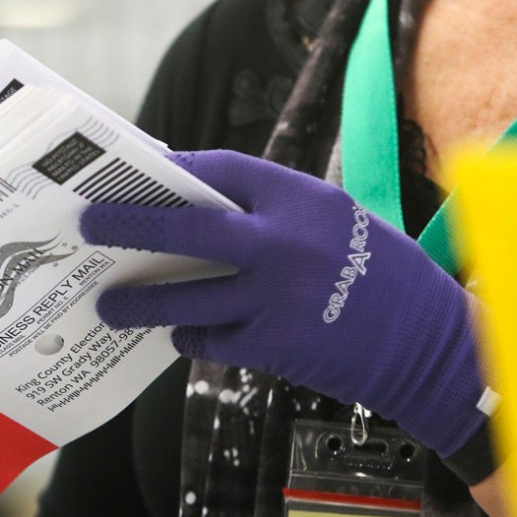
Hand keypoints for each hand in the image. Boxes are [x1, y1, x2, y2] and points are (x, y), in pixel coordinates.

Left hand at [80, 149, 488, 459]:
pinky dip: (189, 334)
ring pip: (186, 298)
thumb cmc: (380, 274)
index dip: (174, 170)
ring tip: (107, 305)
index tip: (137, 173)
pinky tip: (180, 331)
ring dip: (141, 302)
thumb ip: (273, 211)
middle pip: (187, 230)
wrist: (429, 346)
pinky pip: (209, 338)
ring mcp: (274, 299)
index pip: (221, 171)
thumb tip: (195, 206)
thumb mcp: (334, 220)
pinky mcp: (272, 346)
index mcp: (303, 199)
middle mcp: (284, 244)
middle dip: (129, 225)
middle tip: (87, 225)